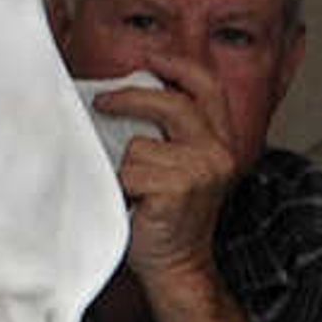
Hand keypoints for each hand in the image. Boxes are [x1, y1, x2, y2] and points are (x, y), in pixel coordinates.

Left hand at [98, 58, 242, 290]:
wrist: (176, 264)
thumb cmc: (164, 215)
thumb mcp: (175, 166)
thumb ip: (164, 133)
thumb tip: (117, 96)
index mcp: (220, 141)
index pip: (208, 88)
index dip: (180, 65)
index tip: (150, 57)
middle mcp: (218, 152)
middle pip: (172, 103)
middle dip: (130, 98)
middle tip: (102, 103)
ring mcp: (201, 171)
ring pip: (138, 145)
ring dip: (121, 164)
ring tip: (129, 187)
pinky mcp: (178, 189)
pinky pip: (128, 170)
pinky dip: (118, 185)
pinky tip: (129, 203)